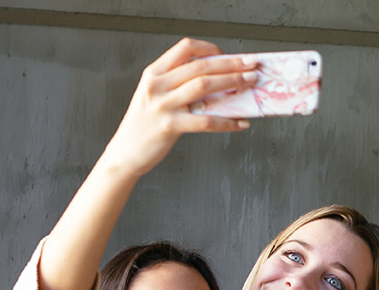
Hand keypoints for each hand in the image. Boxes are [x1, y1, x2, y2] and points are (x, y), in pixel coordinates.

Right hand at [98, 38, 257, 178]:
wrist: (126, 151)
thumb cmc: (147, 124)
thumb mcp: (156, 95)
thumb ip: (179, 84)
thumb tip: (218, 79)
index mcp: (154, 72)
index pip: (185, 48)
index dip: (210, 48)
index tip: (228, 55)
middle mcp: (157, 84)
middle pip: (200, 66)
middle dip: (231, 64)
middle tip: (252, 65)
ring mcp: (163, 105)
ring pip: (204, 87)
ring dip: (232, 82)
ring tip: (250, 83)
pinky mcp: (170, 126)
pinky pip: (206, 121)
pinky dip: (227, 122)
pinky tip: (241, 123)